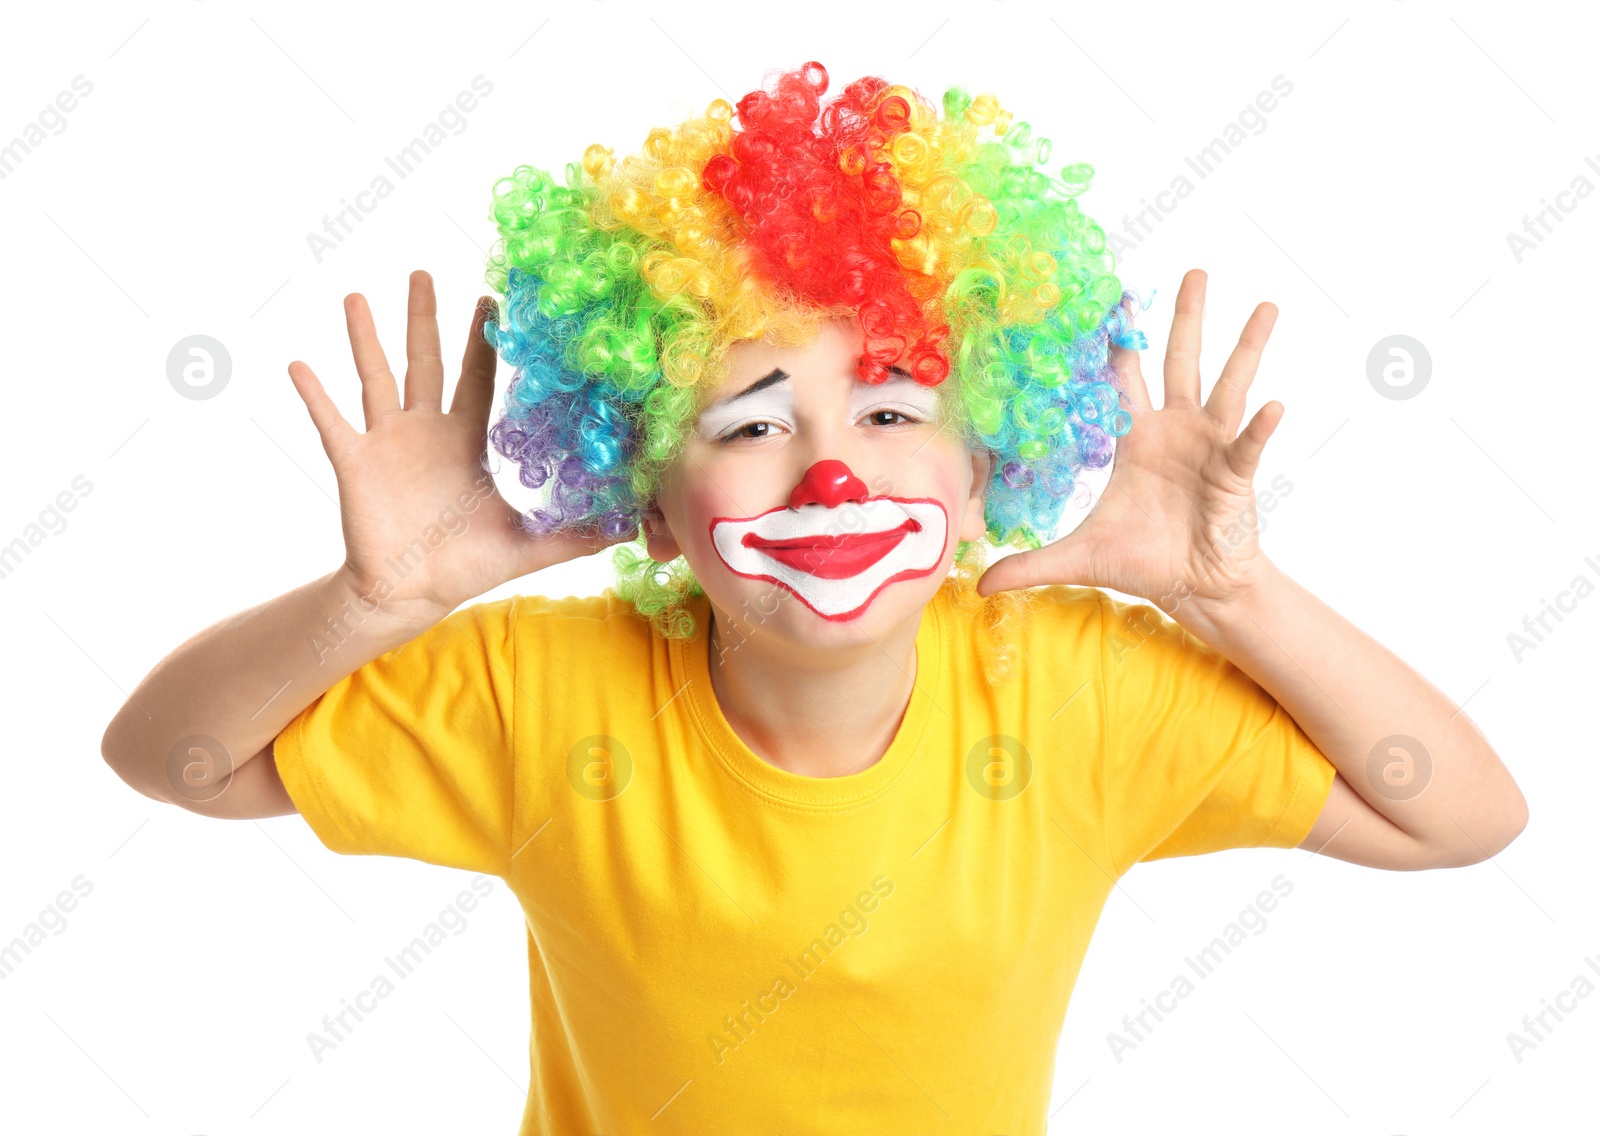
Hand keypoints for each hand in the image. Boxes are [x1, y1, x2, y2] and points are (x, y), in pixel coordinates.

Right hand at [287, 270, 624, 626]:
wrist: (410, 595)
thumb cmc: (465, 566)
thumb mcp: (526, 546)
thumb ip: (574, 536)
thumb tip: (629, 530)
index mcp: (465, 441)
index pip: (477, 378)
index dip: (483, 341)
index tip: (490, 297)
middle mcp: (425, 431)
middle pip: (425, 361)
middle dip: (425, 317)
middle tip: (423, 272)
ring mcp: (386, 443)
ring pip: (376, 378)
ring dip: (365, 338)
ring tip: (356, 296)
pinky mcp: (355, 463)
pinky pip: (331, 422)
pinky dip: (315, 395)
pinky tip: (299, 363)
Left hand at [975, 268, 1282, 610]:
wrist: (1193, 589)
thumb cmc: (1142, 561)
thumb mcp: (1078, 558)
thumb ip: (1029, 564)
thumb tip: (979, 585)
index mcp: (1136, 439)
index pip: (1123, 379)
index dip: (1116, 341)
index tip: (1111, 296)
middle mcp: (1174, 431)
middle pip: (1180, 362)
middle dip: (1186, 318)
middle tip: (1194, 270)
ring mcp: (1209, 447)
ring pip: (1228, 386)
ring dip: (1245, 347)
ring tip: (1264, 306)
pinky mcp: (1234, 473)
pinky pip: (1248, 444)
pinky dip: (1260, 426)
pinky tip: (1273, 403)